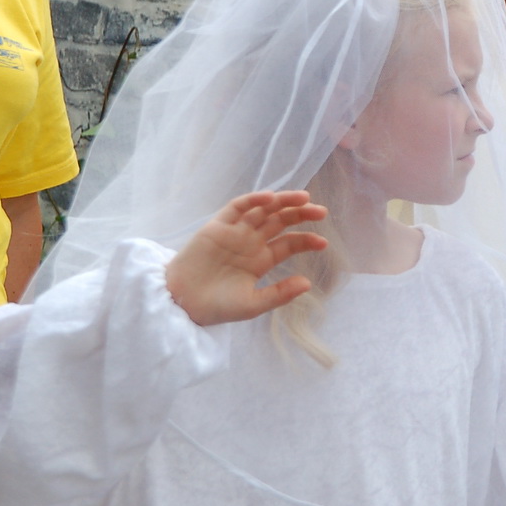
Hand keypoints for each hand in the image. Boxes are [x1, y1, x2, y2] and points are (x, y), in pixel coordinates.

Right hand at [164, 191, 328, 326]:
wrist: (182, 305)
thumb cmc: (217, 307)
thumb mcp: (253, 304)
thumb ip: (280, 294)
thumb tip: (308, 282)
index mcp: (261, 260)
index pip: (288, 243)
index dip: (306, 240)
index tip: (323, 243)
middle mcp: (250, 242)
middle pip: (280, 221)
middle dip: (301, 214)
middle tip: (321, 212)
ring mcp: (234, 232)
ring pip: (262, 210)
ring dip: (282, 201)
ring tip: (303, 198)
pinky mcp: (217, 226)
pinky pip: (237, 207)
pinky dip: (253, 200)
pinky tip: (269, 198)